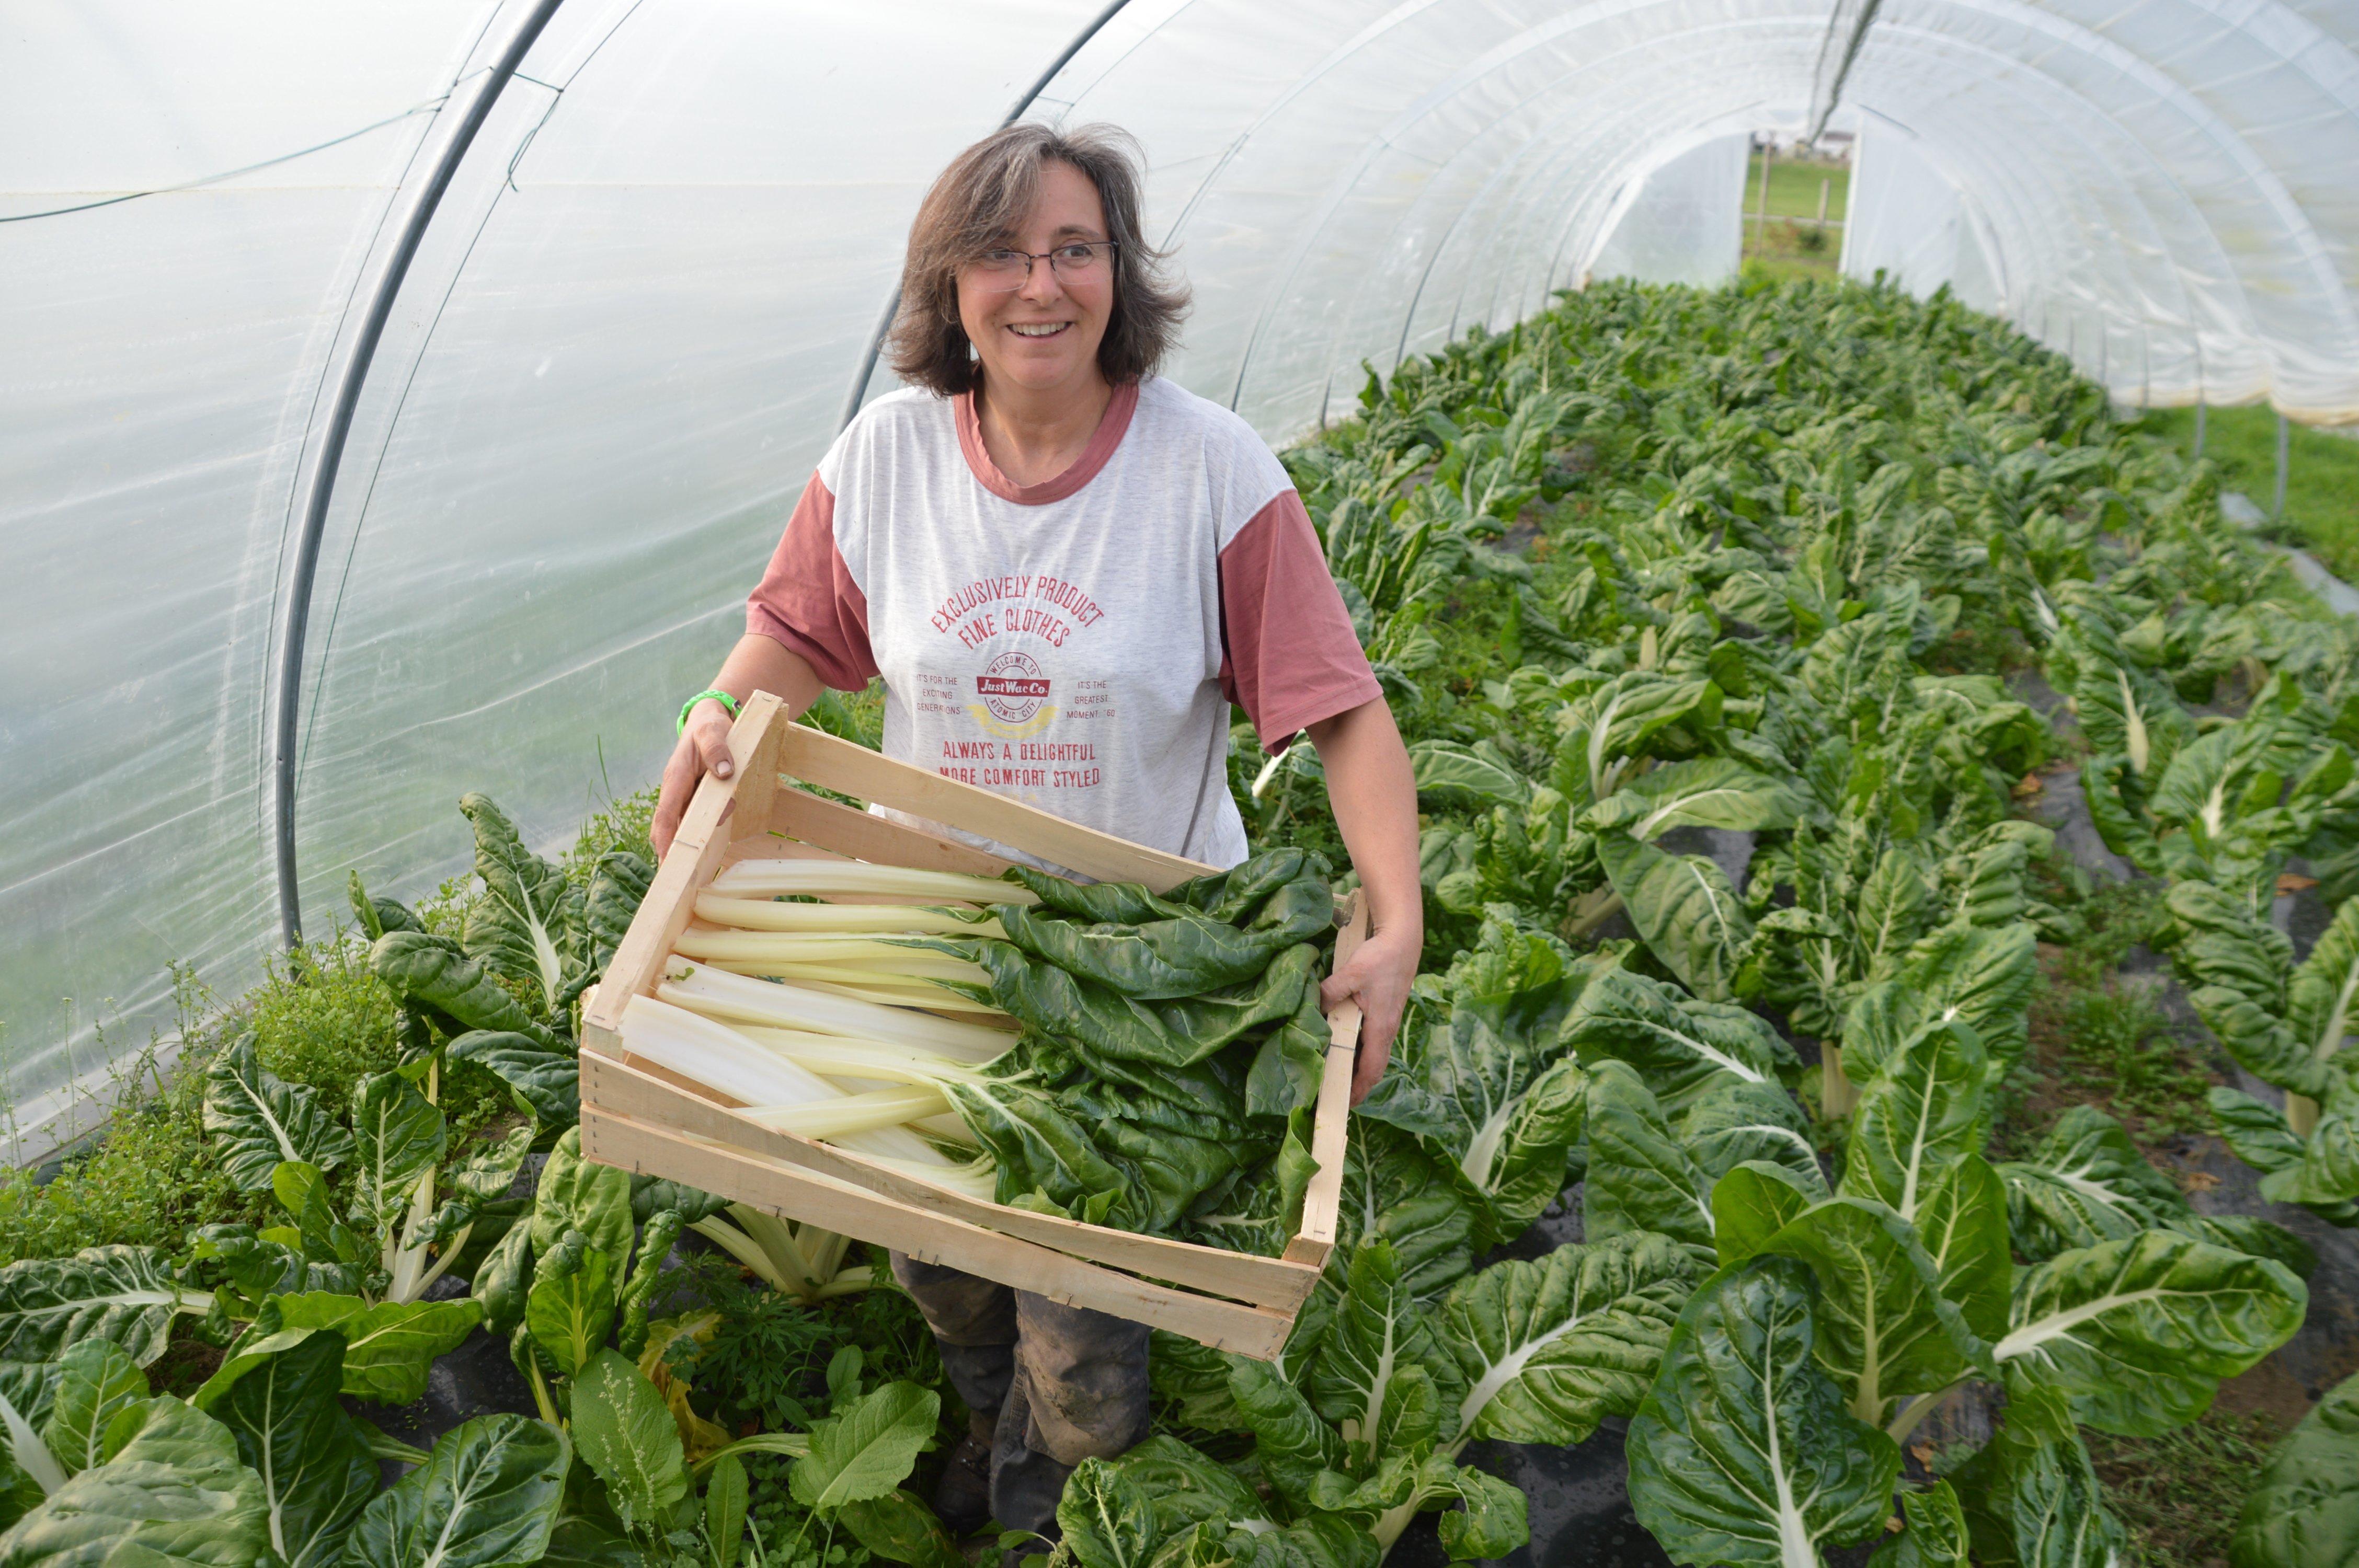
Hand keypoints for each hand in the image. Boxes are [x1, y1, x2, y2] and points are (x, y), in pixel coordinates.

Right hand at [651, 700, 737, 859]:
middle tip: (683, 878)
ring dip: (703, 830)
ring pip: (687, 824)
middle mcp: (676, 791)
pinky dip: (708, 824)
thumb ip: (717, 749)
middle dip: (675, 850)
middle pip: (670, 827)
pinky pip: (699, 817)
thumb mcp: (714, 730)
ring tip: (721, 820)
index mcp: (676, 777)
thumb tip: (724, 773)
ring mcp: (685, 796)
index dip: (666, 839)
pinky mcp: (696, 798)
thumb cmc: (709, 726)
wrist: (708, 721)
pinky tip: (721, 823)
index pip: (666, 814)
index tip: (667, 864)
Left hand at [1321, 924, 1419, 1103]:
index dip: (1358, 1089)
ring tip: (1337, 1080)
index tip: (1344, 1104)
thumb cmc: (1381, 958)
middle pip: (1373, 1067)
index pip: (1370, 1068)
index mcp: (1381, 1027)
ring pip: (1373, 1055)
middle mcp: (1387, 1030)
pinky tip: (1344, 1049)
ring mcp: (1387, 1023)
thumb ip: (1330, 992)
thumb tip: (1312, 1007)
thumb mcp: (1352, 973)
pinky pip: (1372, 1042)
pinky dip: (1360, 1053)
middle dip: (1357, 1085)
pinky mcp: (1384, 1014)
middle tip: (1336, 1099)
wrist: (1402, 941)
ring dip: (1358, 1069)